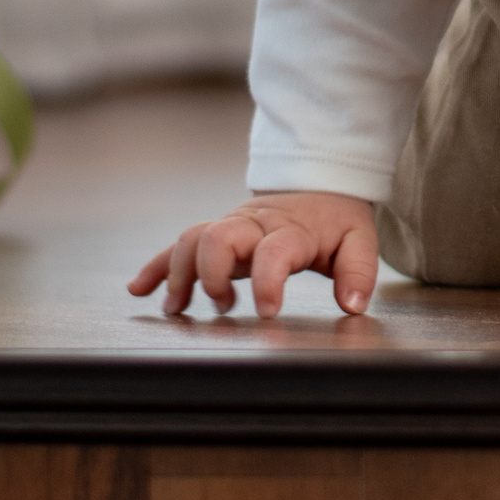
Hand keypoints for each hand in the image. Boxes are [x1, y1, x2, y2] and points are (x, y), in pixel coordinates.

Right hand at [127, 191, 379, 318]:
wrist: (319, 187)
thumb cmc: (336, 222)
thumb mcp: (359, 240)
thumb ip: (358, 272)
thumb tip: (353, 306)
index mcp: (292, 229)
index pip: (274, 251)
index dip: (268, 281)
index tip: (267, 313)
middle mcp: (255, 225)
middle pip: (219, 237)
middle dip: (212, 273)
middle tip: (224, 306)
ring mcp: (231, 227)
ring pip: (193, 238)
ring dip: (179, 272)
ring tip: (178, 308)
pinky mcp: (216, 233)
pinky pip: (179, 245)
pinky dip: (157, 266)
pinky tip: (140, 289)